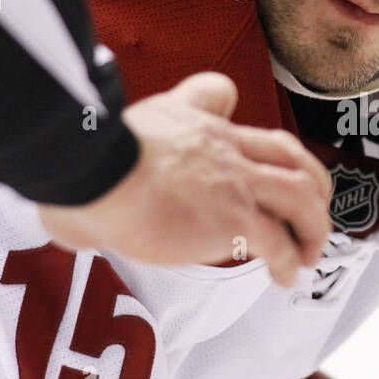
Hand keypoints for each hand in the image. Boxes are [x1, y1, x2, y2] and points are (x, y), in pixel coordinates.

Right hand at [38, 73, 333, 281]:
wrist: (97, 176)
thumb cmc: (87, 167)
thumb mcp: (95, 148)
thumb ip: (95, 179)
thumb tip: (65, 227)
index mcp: (190, 123)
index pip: (222, 100)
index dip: (228, 118)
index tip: (246, 153)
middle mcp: (223, 147)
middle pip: (289, 154)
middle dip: (312, 184)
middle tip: (311, 212)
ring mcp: (235, 182)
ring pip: (301, 196)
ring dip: (313, 226)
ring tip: (308, 253)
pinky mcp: (236, 218)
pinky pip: (279, 243)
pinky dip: (290, 262)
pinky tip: (286, 277)